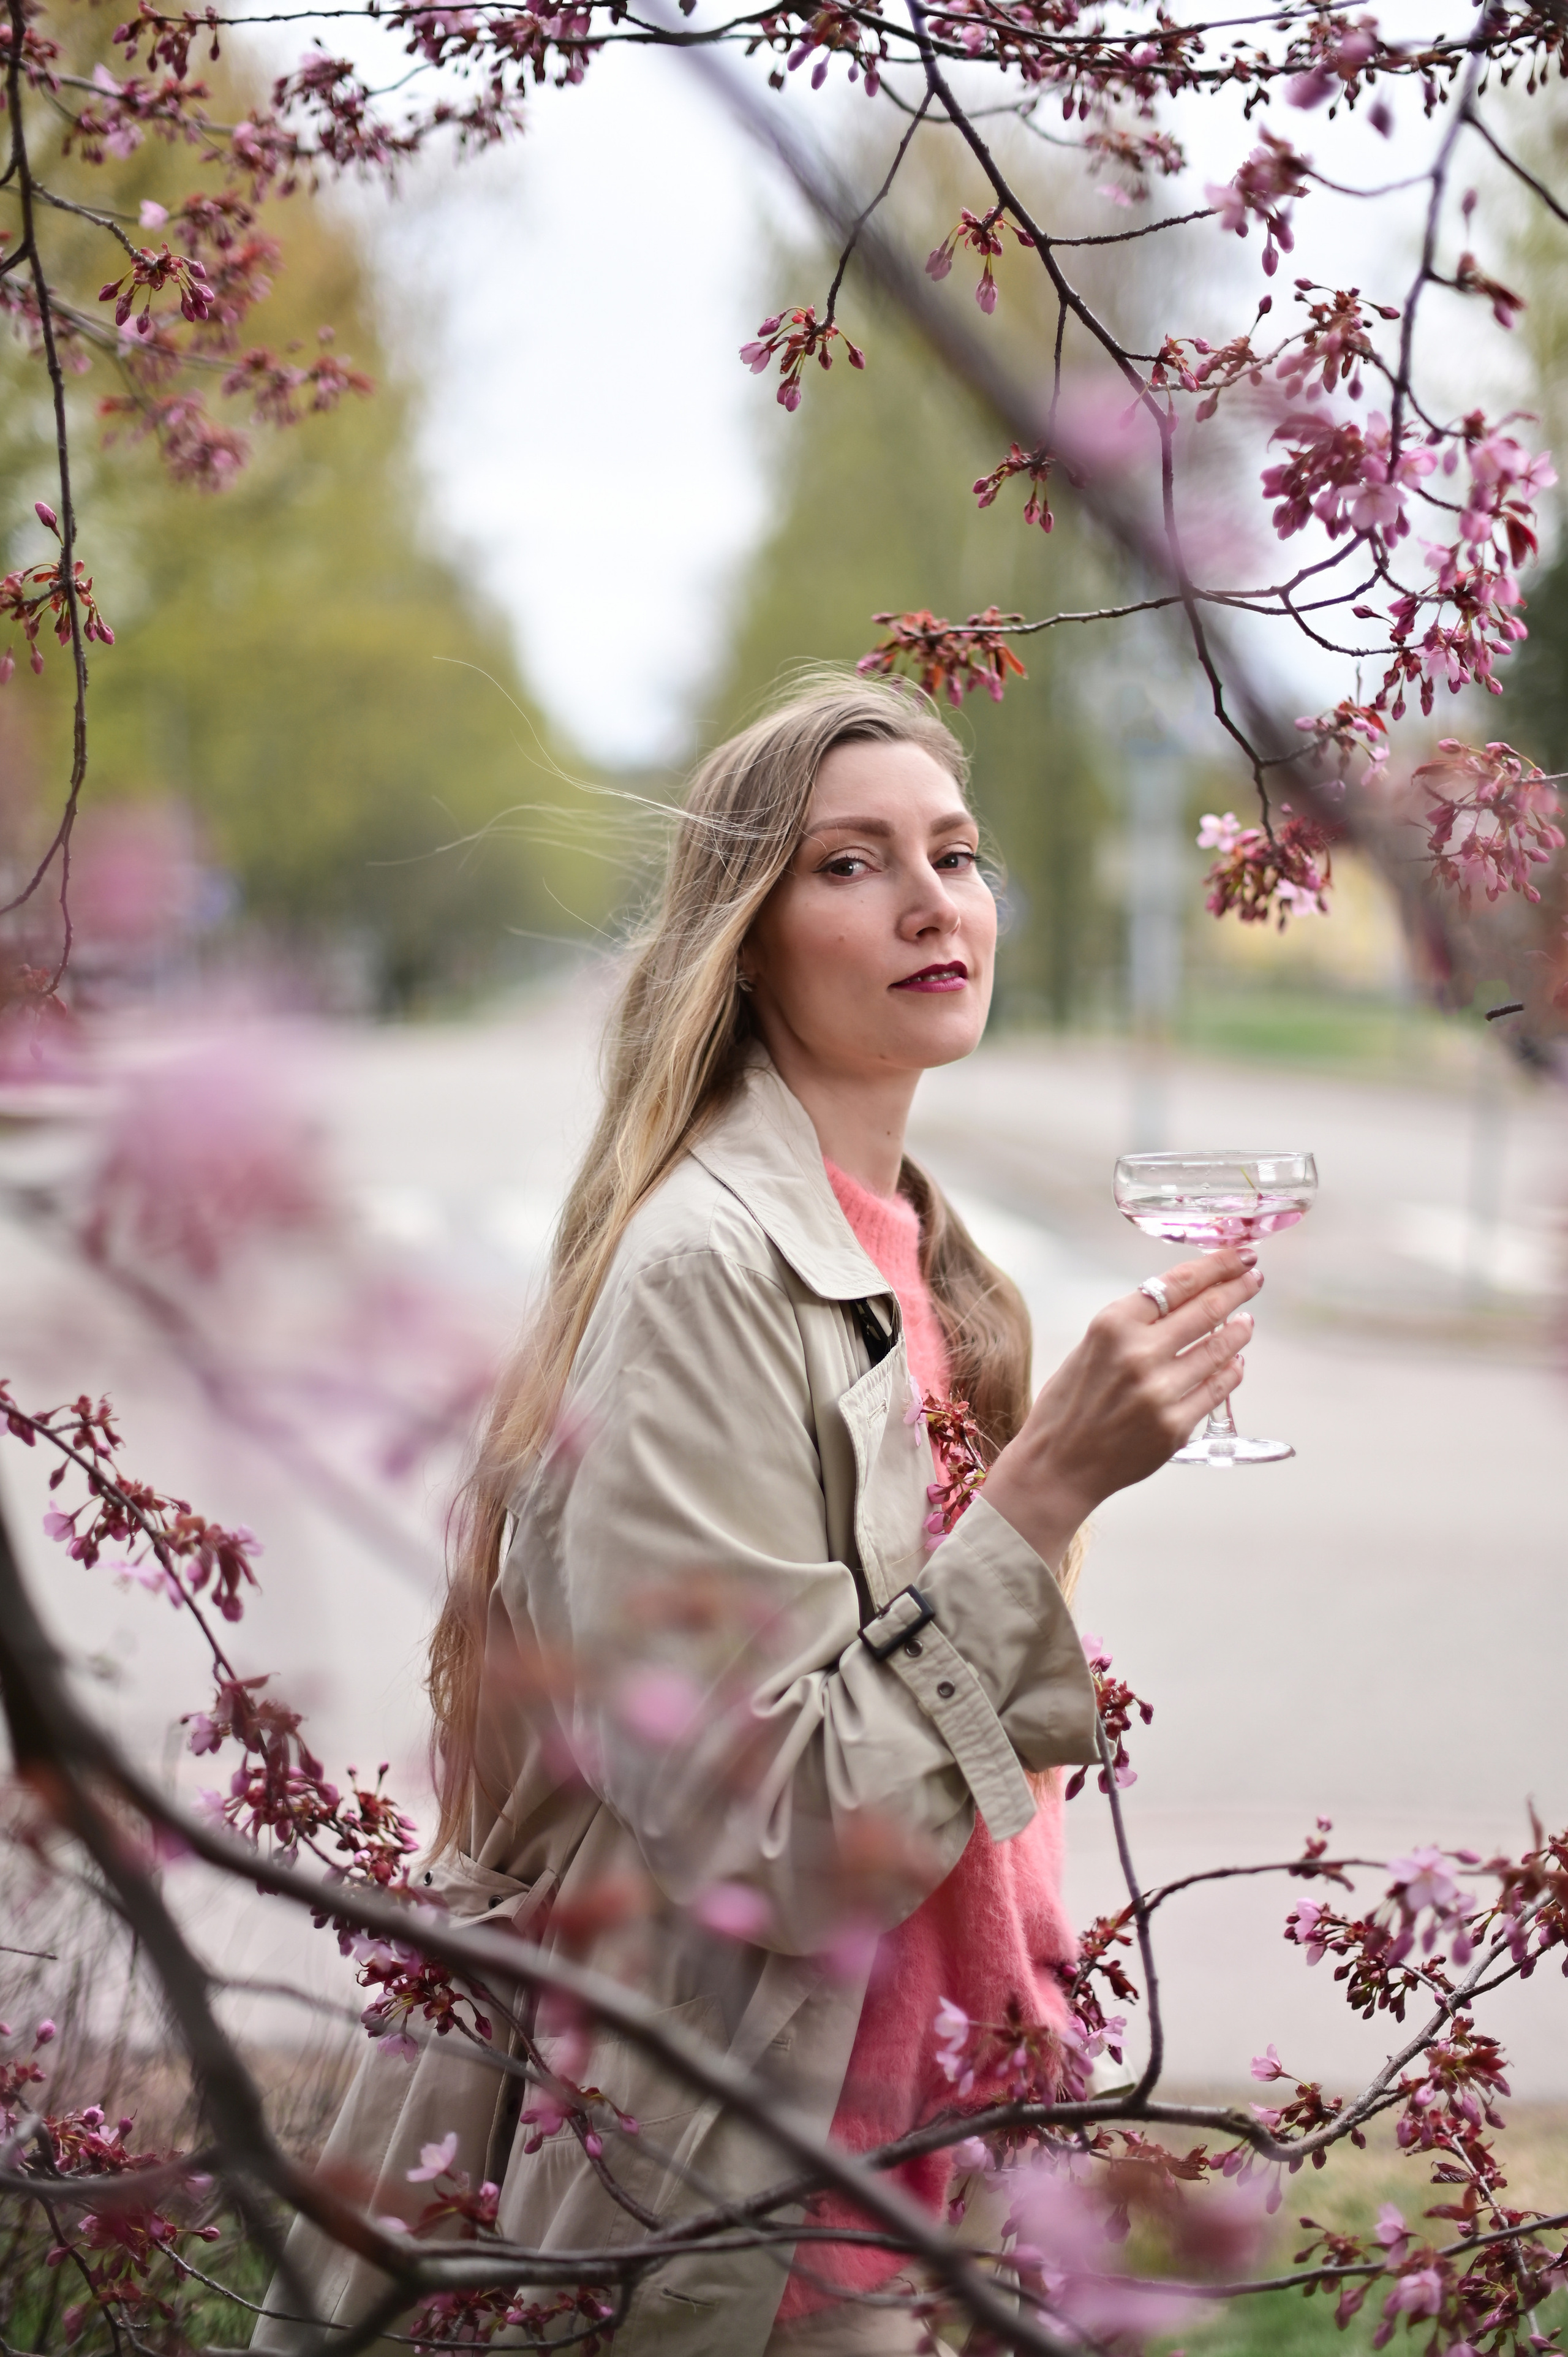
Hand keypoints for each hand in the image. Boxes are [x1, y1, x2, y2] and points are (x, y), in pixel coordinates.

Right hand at [982, 1249, 1261, 1567]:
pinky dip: (1232, 1372)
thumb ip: (1133, 1324)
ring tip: (1247, 1321)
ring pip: (1219, 1349)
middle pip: (1206, 1310)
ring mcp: (1160, 1391)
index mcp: (1112, 1325)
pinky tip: (1236, 1362)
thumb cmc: (1068, 1405)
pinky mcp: (1175, 1426)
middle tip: (1255, 1278)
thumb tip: (1183, 1301)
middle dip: (1238, 1288)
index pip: (1179, 1282)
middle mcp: (1138, 1354)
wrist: (1057, 1465)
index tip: (1239, 1255)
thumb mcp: (1090, 1347)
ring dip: (1239, 1331)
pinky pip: (1218, 1389)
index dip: (1216, 1265)